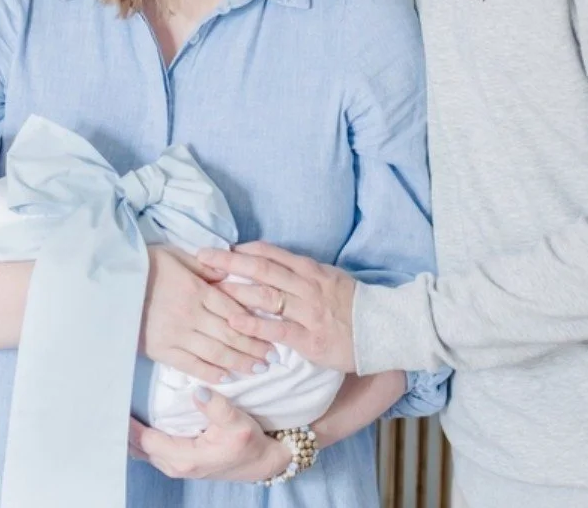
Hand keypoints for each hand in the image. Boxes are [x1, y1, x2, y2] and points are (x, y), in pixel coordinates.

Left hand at [129, 389, 289, 481]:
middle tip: (108, 401)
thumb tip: (198, 391)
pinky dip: (140, 437)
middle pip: (138, 447)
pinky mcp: (180, 460)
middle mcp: (175, 465)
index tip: (115, 400)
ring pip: (142, 450)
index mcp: (184, 458)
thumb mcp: (238, 423)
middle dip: (122, 429)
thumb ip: (217, 407)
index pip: (145, 439)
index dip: (128, 422)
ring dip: (130, 433)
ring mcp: (176, 465)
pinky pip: (151, 449)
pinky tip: (135, 421)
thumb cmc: (248, 443)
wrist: (261, 463)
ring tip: (116, 408)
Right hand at [139, 246, 273, 383]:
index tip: (272, 334)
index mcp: (196, 290)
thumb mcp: (179, 256)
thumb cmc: (148, 264)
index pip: (234, 311)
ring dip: (238, 363)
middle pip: (229, 335)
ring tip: (257, 370)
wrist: (111, 282)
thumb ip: (207, 267)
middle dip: (253, 349)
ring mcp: (174, 334)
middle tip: (272, 359)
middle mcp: (189, 314)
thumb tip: (231, 272)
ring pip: (214, 353)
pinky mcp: (159, 349)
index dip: (255, 326)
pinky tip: (225, 377)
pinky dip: (209, 372)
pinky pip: (189, 364)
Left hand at [197, 242, 356, 372]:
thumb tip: (273, 264)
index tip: (220, 248)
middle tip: (203, 258)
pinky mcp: (310, 339)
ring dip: (236, 291)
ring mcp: (309, 312)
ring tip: (210, 288)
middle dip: (230, 263)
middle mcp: (307, 286)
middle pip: (262, 269)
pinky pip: (277, 330)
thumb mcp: (329, 278)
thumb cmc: (353, 305)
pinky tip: (234, 322)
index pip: (272, 254)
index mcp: (311, 270)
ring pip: (266, 296)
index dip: (244, 250)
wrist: (384, 329)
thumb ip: (302, 273)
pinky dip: (254, 325)